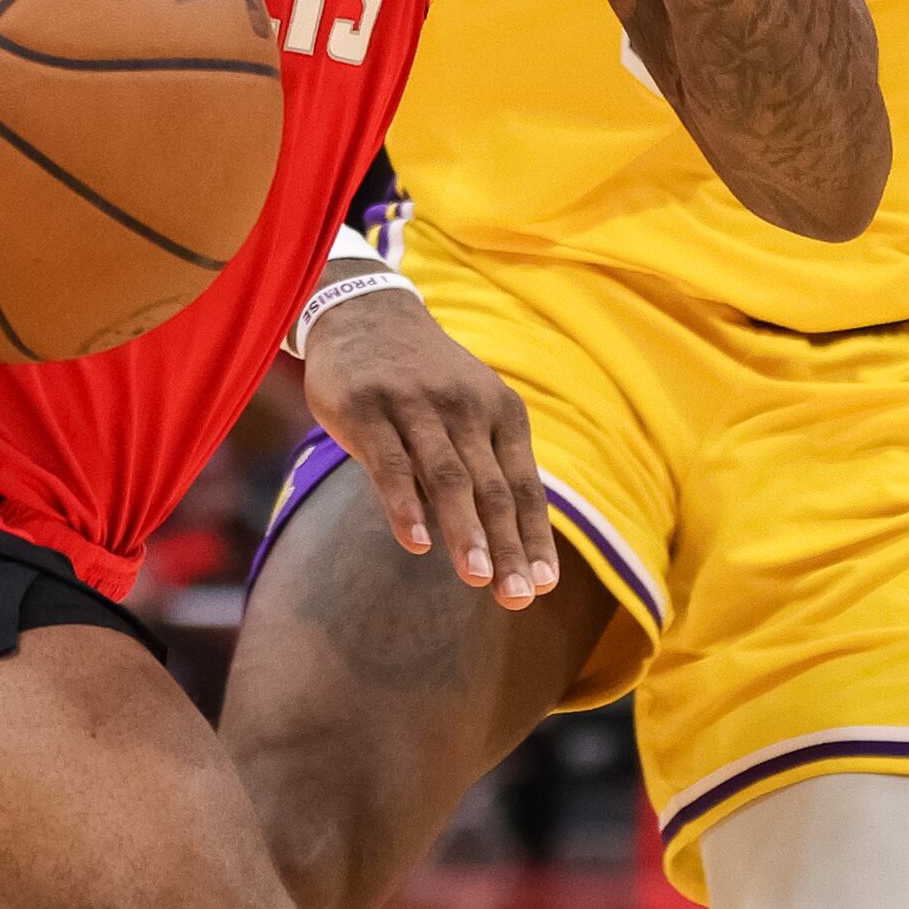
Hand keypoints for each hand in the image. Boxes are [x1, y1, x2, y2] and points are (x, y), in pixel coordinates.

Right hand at [299, 286, 554, 598]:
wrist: (365, 312)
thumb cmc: (423, 378)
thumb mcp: (470, 407)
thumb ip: (485, 463)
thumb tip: (506, 539)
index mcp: (501, 412)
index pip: (523, 486)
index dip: (534, 538)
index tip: (543, 585)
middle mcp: (466, 408)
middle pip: (492, 489)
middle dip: (507, 547)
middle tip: (517, 597)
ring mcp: (415, 406)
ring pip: (448, 478)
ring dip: (465, 531)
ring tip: (477, 579)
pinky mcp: (367, 408)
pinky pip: (390, 464)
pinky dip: (405, 505)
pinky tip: (416, 543)